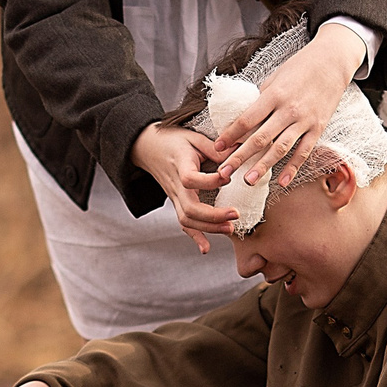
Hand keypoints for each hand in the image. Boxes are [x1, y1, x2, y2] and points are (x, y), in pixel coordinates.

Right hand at [130, 124, 237, 252]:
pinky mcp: (177, 203)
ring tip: (230, 229)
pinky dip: (195, 237)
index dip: (210, 181)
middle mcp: (176, 186)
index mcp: (180, 166)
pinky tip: (206, 249)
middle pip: (189, 208)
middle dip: (214, 215)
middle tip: (235, 214)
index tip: (227, 177)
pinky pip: (183, 224)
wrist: (148, 148)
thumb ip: (214, 148)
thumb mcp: (194, 137)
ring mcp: (175, 197)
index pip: (191, 179)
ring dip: (209, 228)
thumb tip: (238, 154)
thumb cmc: (173, 140)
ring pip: (187, 220)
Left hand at [210, 28, 366, 188]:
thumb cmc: (300, 67)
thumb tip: (246, 119)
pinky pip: (304, 151)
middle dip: (240, 156)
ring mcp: (304, 120)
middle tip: (224, 172)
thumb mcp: (275, 77)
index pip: (247, 119)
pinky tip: (282, 181)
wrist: (332, 61)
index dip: (230, 134)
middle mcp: (288, 109)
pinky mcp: (318, 127)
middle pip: (260, 138)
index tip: (218, 147)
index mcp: (274, 95)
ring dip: (263, 166)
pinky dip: (292, 168)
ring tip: (248, 180)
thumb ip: (262, 99)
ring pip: (280, 148)